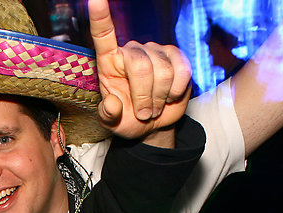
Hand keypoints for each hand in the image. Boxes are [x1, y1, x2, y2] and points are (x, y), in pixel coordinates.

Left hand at [89, 0, 191, 140]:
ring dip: (159, 98)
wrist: (152, 125)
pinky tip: (169, 96)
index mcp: (109, 63)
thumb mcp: (111, 123)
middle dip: (144, 96)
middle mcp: (131, 51)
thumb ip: (108, 115)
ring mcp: (154, 51)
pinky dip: (176, 91)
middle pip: (140, 66)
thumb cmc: (127, 119)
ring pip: (162, 72)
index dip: (100, 18)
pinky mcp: (175, 56)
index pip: (103, 36)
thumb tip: (112, 104)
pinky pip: (182, 71)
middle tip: (143, 113)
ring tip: (153, 106)